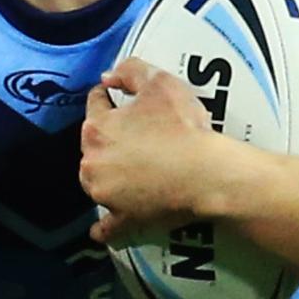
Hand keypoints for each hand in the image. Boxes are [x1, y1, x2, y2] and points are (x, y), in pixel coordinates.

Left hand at [79, 57, 214, 244]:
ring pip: (96, 180)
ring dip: (105, 173)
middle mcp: (92, 162)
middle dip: (108, 136)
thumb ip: (130, 70)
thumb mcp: (159, 82)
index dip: (109, 95)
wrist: (205, 173)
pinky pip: (107, 226)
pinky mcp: (122, 219)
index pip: (95, 103)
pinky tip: (103, 228)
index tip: (120, 96)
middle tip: (136, 132)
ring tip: (128, 168)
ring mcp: (105, 195)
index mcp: (97, 128)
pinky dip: (105, 226)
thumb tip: (108, 77)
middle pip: (93, 143)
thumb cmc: (182, 127)